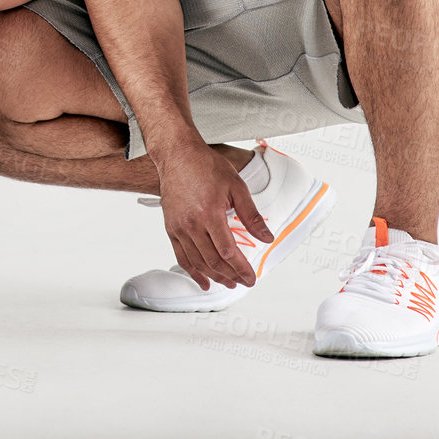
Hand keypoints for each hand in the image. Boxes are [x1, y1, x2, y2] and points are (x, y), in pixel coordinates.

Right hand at [154, 142, 274, 290]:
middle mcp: (192, 224)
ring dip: (214, 276)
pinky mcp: (171, 228)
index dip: (241, 268)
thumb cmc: (205, 166)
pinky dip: (192, 272)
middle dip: (231, 276)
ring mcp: (179, 227)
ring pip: (198, 262)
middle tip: (244, 282)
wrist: (177, 155)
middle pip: (213, 261)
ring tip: (228, 283)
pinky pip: (181, 256)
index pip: (228, 252)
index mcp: (210, 213)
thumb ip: (251, 215)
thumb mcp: (236, 186)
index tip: (251, 277)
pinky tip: (203, 281)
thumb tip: (266, 237)